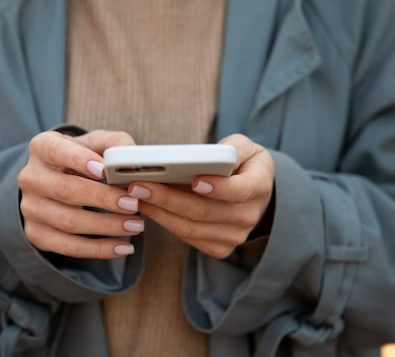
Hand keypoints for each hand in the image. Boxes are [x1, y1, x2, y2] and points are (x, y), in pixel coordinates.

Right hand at [18, 130, 143, 258]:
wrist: (57, 180)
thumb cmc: (82, 157)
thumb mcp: (95, 143)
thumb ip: (115, 144)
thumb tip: (132, 156)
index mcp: (42, 147)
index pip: (56, 151)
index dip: (79, 160)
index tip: (104, 170)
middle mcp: (31, 178)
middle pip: (66, 190)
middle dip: (103, 199)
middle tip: (133, 204)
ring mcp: (30, 208)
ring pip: (69, 221)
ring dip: (106, 226)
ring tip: (136, 225)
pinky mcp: (36, 234)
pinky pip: (68, 246)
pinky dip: (98, 249)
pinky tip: (122, 247)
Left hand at [128, 134, 274, 258]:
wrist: (254, 194)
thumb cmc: (243, 164)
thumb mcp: (245, 147)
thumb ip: (231, 148)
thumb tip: (207, 156)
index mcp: (259, 185)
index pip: (240, 190)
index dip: (218, 187)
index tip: (195, 180)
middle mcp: (248, 216)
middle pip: (204, 211)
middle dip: (168, 198)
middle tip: (139, 185)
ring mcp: (234, 236)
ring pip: (190, 228)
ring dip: (159, 212)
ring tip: (135, 195)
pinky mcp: (219, 248)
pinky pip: (187, 238)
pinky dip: (164, 222)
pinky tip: (147, 207)